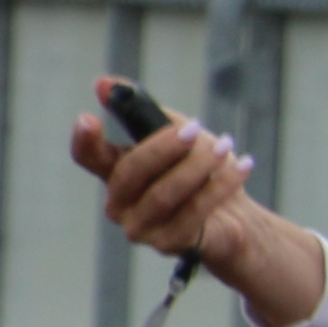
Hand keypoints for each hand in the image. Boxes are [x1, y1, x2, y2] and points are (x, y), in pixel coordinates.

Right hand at [74, 101, 257, 264]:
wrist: (233, 216)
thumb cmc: (198, 170)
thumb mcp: (175, 131)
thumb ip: (142, 110)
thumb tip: (104, 83)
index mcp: (115, 172)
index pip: (88, 157)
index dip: (84, 140)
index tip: (88, 119)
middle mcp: (119, 203)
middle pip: (130, 172)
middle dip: (164, 148)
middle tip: (194, 128)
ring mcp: (139, 227)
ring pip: (163, 194)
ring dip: (198, 166)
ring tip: (225, 146)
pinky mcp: (168, 243)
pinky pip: (194, 212)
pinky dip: (221, 185)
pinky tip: (242, 165)